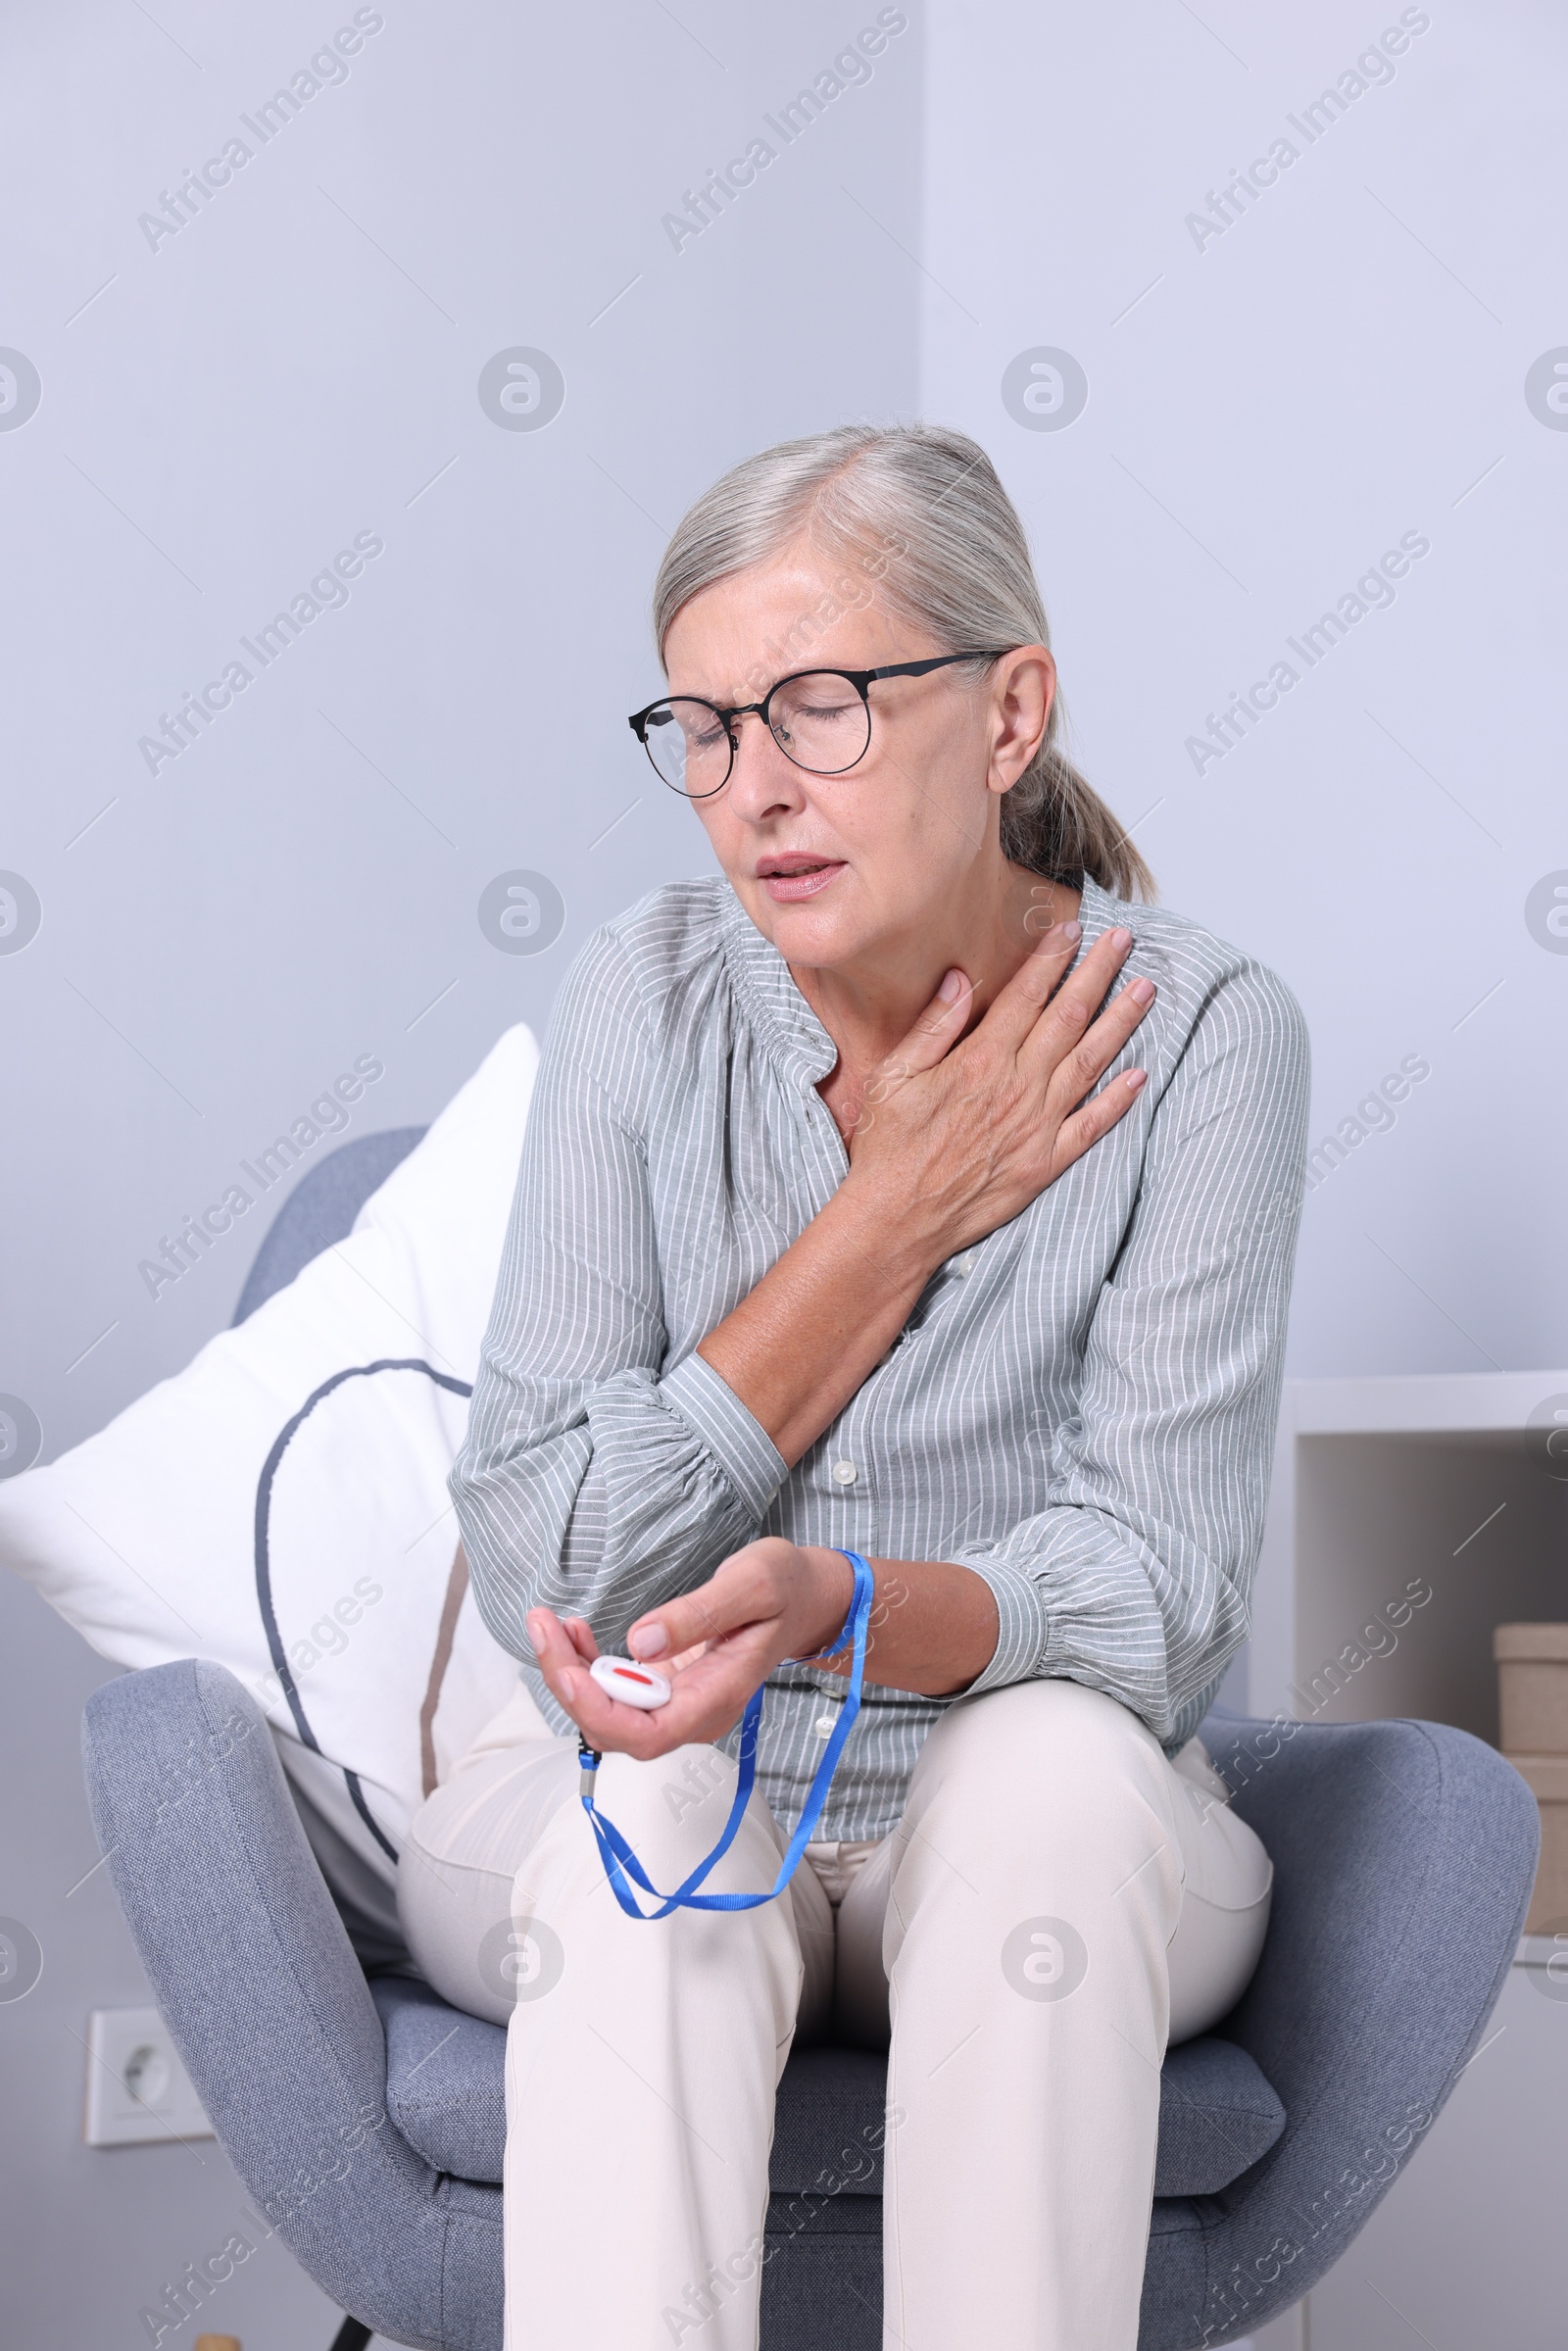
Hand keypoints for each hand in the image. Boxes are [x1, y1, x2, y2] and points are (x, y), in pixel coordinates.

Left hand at [525, 1539, 854, 1761]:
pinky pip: (615, 1694)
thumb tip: (640, 1641)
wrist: (805, 1597)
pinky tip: (574, 1633)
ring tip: (548, 1622)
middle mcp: (694, 1713)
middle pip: (614, 1728)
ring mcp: (678, 1704)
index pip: (646, 1733)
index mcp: (718, 1698)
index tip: (564, 1665)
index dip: (596, 1709)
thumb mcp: (751, 1584)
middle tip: (542, 1624)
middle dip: (568, 1684)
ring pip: (607, 1714)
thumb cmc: (785, 1587)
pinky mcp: (666, 1688)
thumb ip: (699, 1613)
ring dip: (569, 1674)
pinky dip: (585, 1667)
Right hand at [842, 919, 1153, 1268]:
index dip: (1052, 959)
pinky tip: (1140, 1074)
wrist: (898, 1220)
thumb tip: (958, 979)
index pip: (1026, 996)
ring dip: (1121, 1022)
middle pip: (1068, 1017)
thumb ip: (932, 1027)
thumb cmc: (888, 1148)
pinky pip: (1093, 1124)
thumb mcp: (894, 1077)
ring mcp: (1037, 1126)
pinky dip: (1119, 1098)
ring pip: (1090, 1062)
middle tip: (1124, 941)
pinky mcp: (1046, 1163)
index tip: (1072, 929)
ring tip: (1145, 989)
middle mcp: (1017, 1088)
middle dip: (1098, 973)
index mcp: (980, 1061)